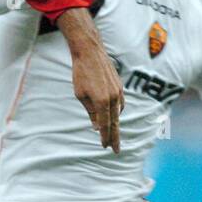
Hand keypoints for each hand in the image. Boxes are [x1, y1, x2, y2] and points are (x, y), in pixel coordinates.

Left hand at [58, 9, 122, 152]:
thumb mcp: (81, 95)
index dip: (105, 137)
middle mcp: (114, 98)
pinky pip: (120, 103)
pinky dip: (117, 112)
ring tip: (113, 135)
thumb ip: (91, 111)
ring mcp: (119, 91)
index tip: (105, 147)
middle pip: (115, 122)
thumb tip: (97, 126)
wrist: (90, 52)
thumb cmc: (81, 73)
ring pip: (118, 113)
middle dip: (115, 137)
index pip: (105, 125)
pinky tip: (113, 116)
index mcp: (102, 102)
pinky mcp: (119, 85)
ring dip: (115, 124)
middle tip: (116, 150)